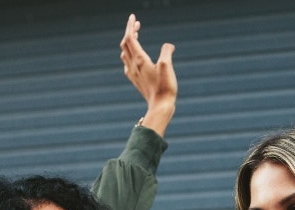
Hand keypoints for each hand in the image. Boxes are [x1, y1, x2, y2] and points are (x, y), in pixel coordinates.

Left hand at [120, 13, 176, 135]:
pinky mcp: (136, 81)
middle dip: (130, 32)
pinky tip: (134, 59)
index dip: (130, 26)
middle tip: (137, 24)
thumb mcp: (167, 66)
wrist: (160, 107)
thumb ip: (166, 52)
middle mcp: (133, 66)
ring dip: (129, 43)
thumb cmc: (164, 88)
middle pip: (126, 44)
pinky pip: (128, 64)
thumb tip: (168, 46)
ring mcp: (133, 74)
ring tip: (135, 37)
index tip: (133, 17)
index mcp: (140, 60)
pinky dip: (129, 55)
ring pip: (125, 54)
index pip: (130, 38)